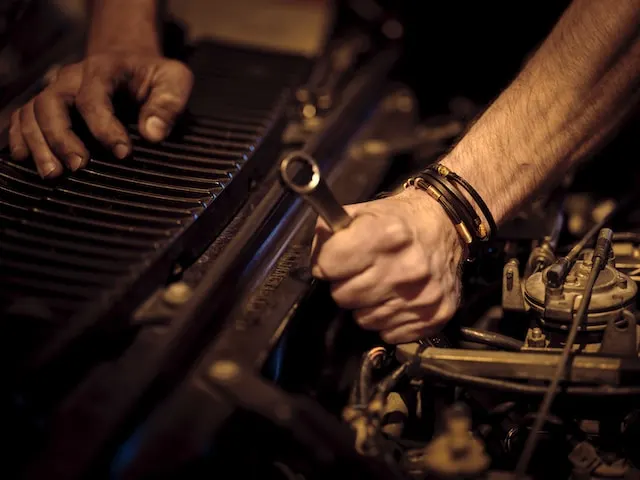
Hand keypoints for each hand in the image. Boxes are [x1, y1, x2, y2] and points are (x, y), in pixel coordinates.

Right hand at [9, 53, 192, 177]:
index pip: (94, 96)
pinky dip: (19, 136)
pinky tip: (24, 159)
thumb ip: (168, 104)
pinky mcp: (49, 104)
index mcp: (104, 68)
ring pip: (32, 112)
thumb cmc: (154, 76)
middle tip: (78, 167)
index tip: (123, 154)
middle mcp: (72, 77)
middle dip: (62, 138)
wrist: (131, 61)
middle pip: (52, 103)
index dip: (105, 127)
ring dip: (39, 144)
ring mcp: (57, 90)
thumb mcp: (174, 80)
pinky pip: (22, 116)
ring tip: (53, 173)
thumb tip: (153, 134)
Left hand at [311, 188, 464, 343]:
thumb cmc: (399, 220)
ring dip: (366, 305)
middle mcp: (407, 268)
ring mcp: (423, 296)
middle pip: (343, 296)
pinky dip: (388, 320)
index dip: (327, 262)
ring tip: (380, 285)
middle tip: (360, 272)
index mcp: (387, 235)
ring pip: (364, 320)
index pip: (328, 265)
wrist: (447, 226)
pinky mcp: (435, 317)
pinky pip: (389, 333)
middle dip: (345, 285)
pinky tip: (396, 299)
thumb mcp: (362, 211)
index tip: (337, 259)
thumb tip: (316, 263)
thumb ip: (330, 232)